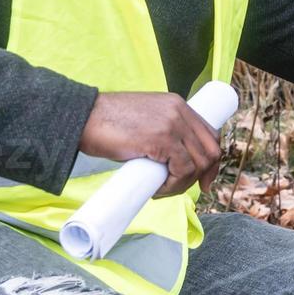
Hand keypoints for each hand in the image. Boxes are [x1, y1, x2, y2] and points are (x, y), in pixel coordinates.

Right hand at [78, 92, 221, 196]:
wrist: (83, 117)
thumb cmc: (107, 123)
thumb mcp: (145, 121)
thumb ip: (162, 133)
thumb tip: (171, 161)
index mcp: (178, 104)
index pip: (209, 134)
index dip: (211, 160)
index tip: (203, 180)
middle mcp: (180, 111)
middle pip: (210, 149)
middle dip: (203, 175)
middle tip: (182, 189)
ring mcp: (173, 123)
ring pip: (198, 163)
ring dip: (183, 184)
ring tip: (161, 190)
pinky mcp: (162, 138)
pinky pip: (182, 169)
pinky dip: (174, 186)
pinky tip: (158, 190)